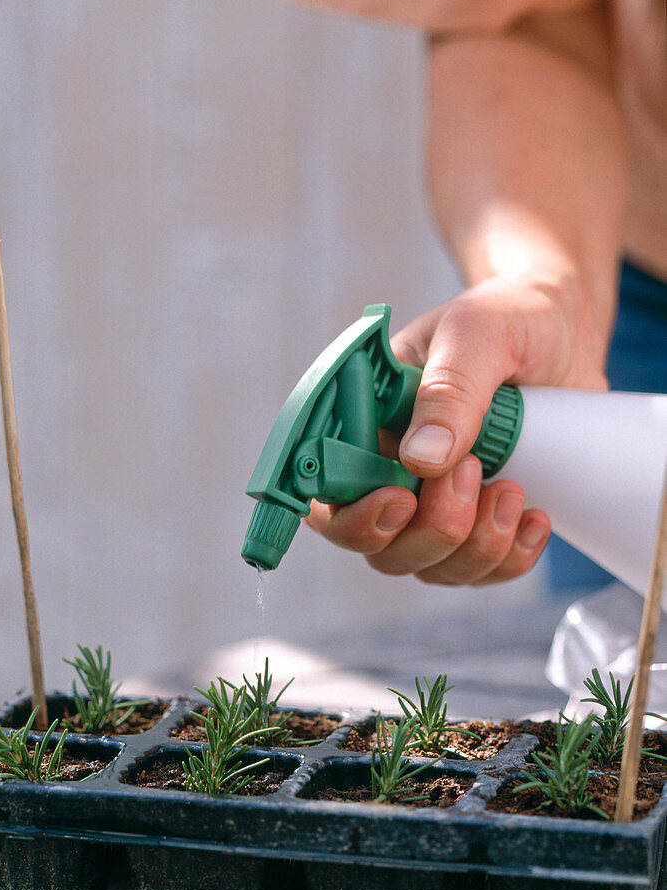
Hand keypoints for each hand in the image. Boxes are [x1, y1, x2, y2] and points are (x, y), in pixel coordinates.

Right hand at [305, 275, 609, 583]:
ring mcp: (436, 504)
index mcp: (364, 425)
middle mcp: (389, 472)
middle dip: (432, 529)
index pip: (327, 495)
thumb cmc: (506, 316)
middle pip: (380, 548)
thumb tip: (421, 460)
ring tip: (512, 485)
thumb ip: (448, 391)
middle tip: (476, 471)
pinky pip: (484, 573)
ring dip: (475, 545)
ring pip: (432, 567)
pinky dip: (510, 558)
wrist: (563, 328)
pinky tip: (533, 516)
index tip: (400, 499)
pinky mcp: (482, 522)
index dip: (353, 516)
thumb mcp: (475, 333)